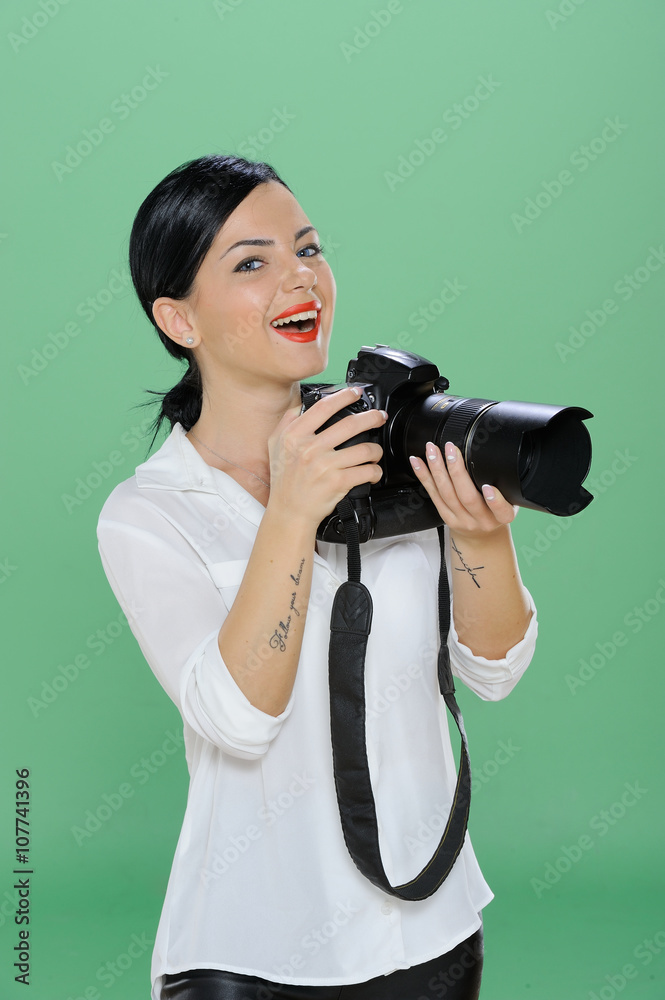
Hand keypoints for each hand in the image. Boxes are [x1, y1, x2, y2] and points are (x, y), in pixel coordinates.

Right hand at [267, 387, 387, 527]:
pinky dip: (375, 471)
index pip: (324, 408)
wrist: (289, 511)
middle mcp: (310, 448)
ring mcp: (325, 465)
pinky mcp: (338, 482)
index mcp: (295, 435)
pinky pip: (367, 471)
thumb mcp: (275, 444)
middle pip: (350, 424)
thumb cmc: (284, 479)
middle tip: (379, 417)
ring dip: (376, 449)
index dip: (344, 396)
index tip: (355, 393)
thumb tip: (302, 403)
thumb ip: (287, 421)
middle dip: (372, 418)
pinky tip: (373, 471)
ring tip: (375, 451)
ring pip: (364, 449)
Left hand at [409, 441, 516, 541]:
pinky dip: (424, 476)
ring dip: (437, 469)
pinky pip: (433, 495)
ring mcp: (461, 520)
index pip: (501, 511)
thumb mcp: (509, 504)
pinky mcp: (445, 517)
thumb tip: (495, 458)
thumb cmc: (495, 514)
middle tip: (451, 450)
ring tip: (433, 451)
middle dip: (457, 471)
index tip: (488, 488)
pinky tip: (418, 463)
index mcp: (501, 517)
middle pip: (467, 497)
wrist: (482, 537)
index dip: (495, 501)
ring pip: (446, 494)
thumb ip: (504, 489)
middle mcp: (481, 520)